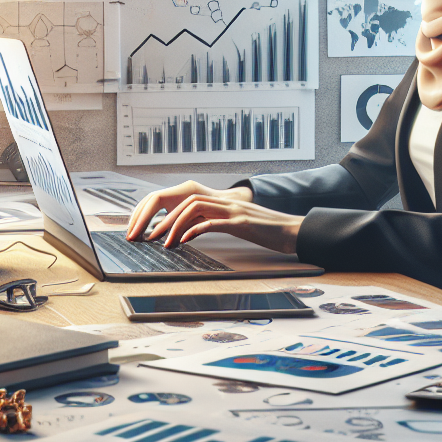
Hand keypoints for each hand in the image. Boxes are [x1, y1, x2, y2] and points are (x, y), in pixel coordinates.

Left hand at [125, 181, 302, 255]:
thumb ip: (216, 222)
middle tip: (148, 236)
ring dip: (175, 225)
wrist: (292, 230)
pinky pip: (212, 222)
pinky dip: (195, 230)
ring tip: (164, 242)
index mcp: (222, 202)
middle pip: (186, 201)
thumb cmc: (266, 231)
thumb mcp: (237, 225)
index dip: (167, 212)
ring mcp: (233, 210)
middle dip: (164, 218)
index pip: (187, 200)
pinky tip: (185, 241)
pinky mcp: (241, 223)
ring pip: (195, 208)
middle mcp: (226, 201)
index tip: (151, 228)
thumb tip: (191, 231)